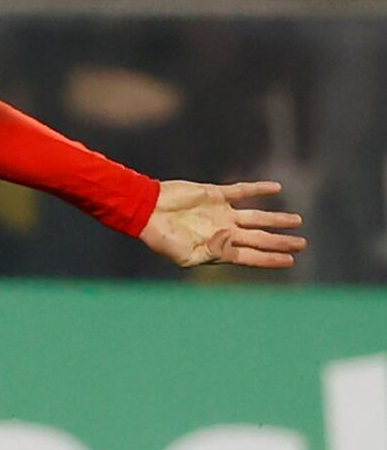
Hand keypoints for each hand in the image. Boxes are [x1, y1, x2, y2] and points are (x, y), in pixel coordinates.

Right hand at [139, 179, 305, 271]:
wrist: (147, 211)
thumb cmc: (161, 237)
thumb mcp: (185, 255)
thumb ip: (212, 254)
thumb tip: (234, 249)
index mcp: (217, 249)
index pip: (251, 256)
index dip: (271, 258)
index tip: (290, 260)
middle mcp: (223, 231)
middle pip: (259, 237)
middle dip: (280, 241)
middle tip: (302, 244)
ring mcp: (221, 213)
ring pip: (256, 217)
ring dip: (276, 219)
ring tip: (298, 221)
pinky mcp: (216, 195)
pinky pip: (242, 191)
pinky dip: (259, 189)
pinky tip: (277, 189)